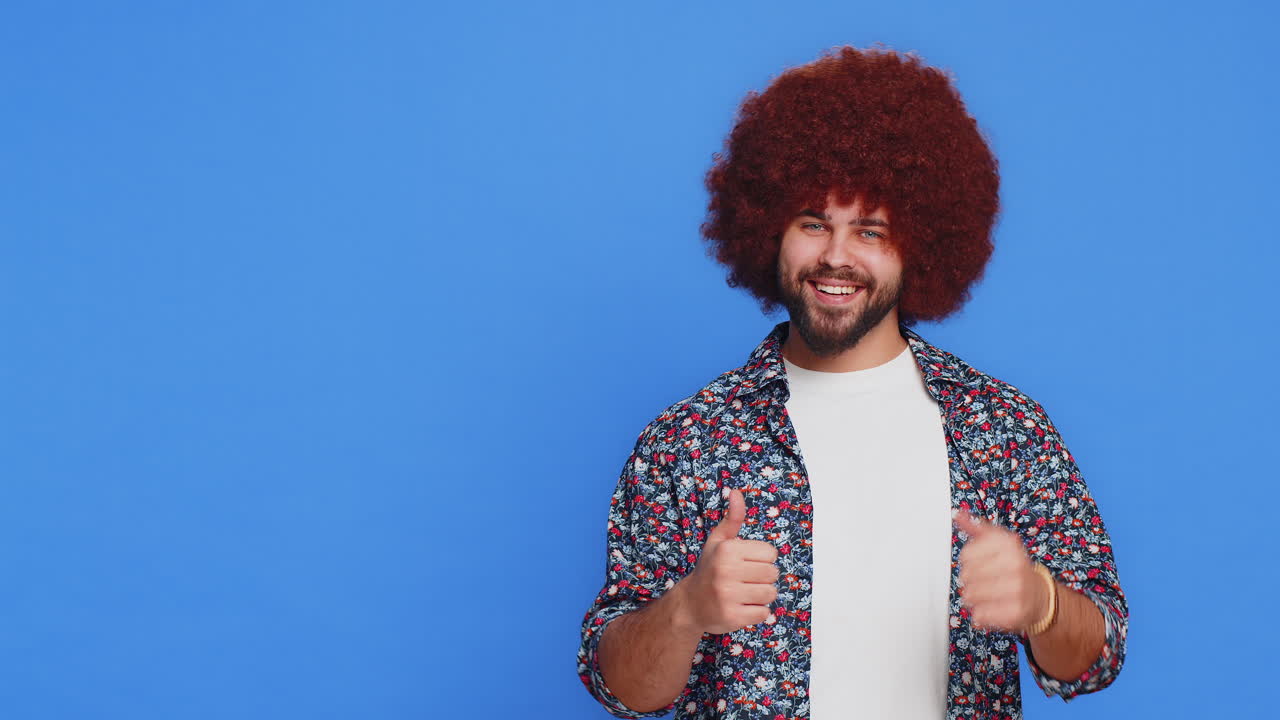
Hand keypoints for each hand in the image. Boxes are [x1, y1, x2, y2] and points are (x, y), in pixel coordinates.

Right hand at [674, 489, 779, 634]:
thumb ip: (732, 518)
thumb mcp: (718, 541)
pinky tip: (741, 607)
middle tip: (744, 580)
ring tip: (743, 594)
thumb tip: (736, 491)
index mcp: (727, 550)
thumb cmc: (709, 569)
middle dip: (762, 578)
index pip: (771, 553)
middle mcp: (726, 571)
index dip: (761, 559)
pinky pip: (764, 613)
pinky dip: (756, 612)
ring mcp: (728, 596)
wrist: (689, 605)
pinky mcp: (732, 617)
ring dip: (761, 596)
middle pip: (773, 574)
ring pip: (770, 594)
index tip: (745, 563)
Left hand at [955, 512, 1050, 633]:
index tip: (979, 563)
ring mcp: (1016, 589)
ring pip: (970, 595)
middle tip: (983, 581)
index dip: (968, 562)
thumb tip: (957, 514)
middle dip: (970, 581)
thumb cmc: (1014, 566)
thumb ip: (976, 527)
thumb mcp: (999, 541)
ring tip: (986, 595)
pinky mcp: (1015, 613)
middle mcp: (1015, 565)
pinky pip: (980, 615)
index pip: (966, 555)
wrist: (1040, 595)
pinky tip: (992, 607)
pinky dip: (981, 614)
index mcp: (1008, 544)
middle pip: (966, 576)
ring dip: (973, 598)